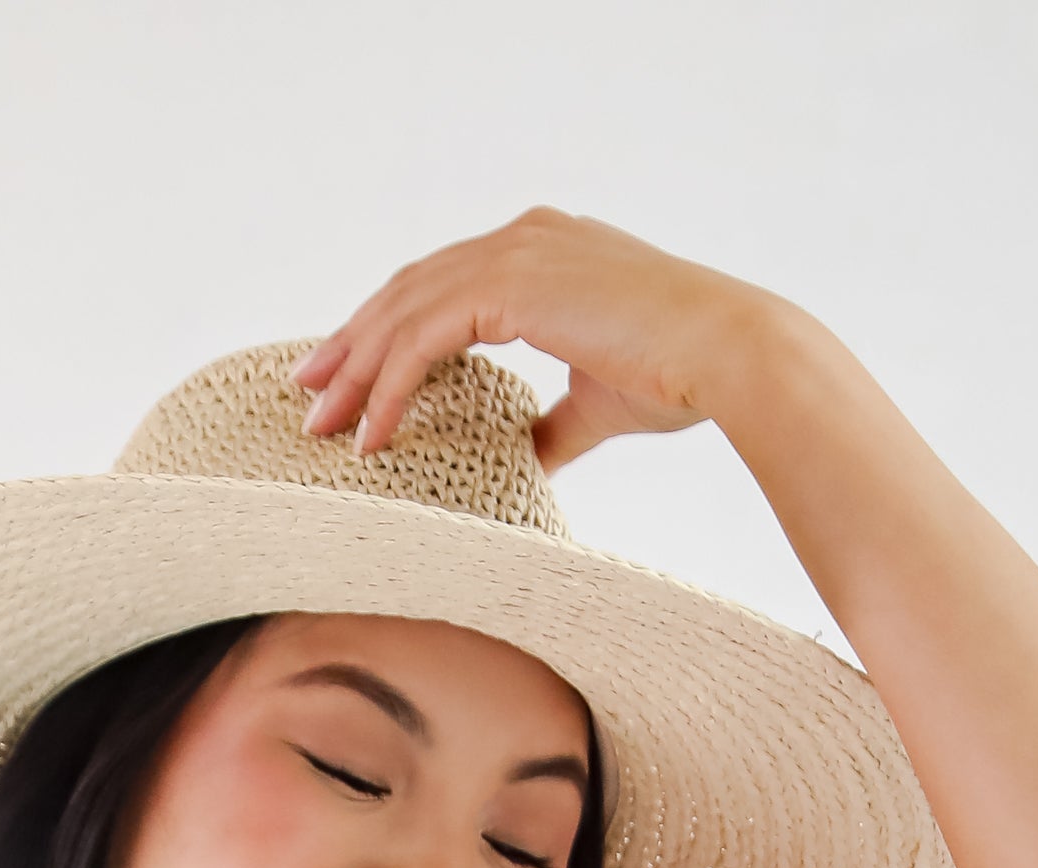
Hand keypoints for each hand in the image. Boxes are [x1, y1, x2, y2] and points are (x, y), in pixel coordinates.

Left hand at [294, 208, 775, 472]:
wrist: (728, 356)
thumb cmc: (681, 377)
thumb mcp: (599, 403)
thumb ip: (552, 423)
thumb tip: (525, 460)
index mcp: (542, 251)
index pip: (442, 285)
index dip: (389, 330)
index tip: (347, 374)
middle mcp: (524, 237)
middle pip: (410, 288)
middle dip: (353, 345)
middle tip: (309, 394)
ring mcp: (519, 251)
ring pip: (406, 309)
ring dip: (357, 370)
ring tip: (321, 424)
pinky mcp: (515, 284)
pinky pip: (425, 336)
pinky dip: (390, 385)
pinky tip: (370, 434)